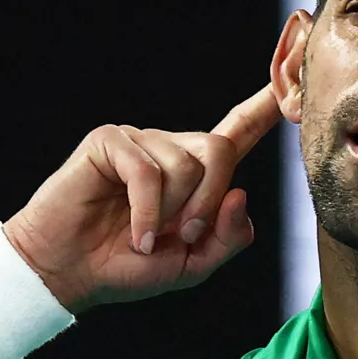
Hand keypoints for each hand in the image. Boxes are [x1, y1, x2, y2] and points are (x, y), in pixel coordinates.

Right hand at [2, 84, 281, 312]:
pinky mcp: (110, 141)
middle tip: (183, 236)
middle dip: (209, 200)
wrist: (69, 274)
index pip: (238, 131)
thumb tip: (240, 194)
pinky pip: (147, 171)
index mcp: (196, 172)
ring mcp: (141, 140)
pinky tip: (134, 236)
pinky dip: (146, 212)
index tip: (287, 84)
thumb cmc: (128, 266)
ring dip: (171, 212)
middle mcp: (171, 147)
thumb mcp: (193, 263)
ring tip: (146, 235)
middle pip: (221, 149)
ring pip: (185, 164)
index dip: (264, 108)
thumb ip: (228, 237)